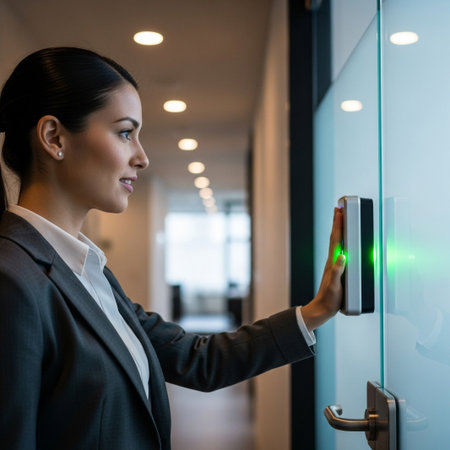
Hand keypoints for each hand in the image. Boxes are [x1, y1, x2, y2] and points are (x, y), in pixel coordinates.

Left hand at [301, 207, 345, 331]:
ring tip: (341, 219)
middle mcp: (333, 260)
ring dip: (339, 230)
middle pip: (335, 237)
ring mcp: (334, 264)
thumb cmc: (329, 298)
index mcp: (332, 262)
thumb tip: (342, 255)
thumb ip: (338, 270)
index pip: (336, 239)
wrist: (323, 309)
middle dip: (337, 222)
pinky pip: (341, 251)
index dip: (338, 225)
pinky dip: (343, 242)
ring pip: (337, 242)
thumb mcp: (334, 285)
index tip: (339, 211)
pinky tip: (345, 242)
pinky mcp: (337, 269)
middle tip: (339, 208)